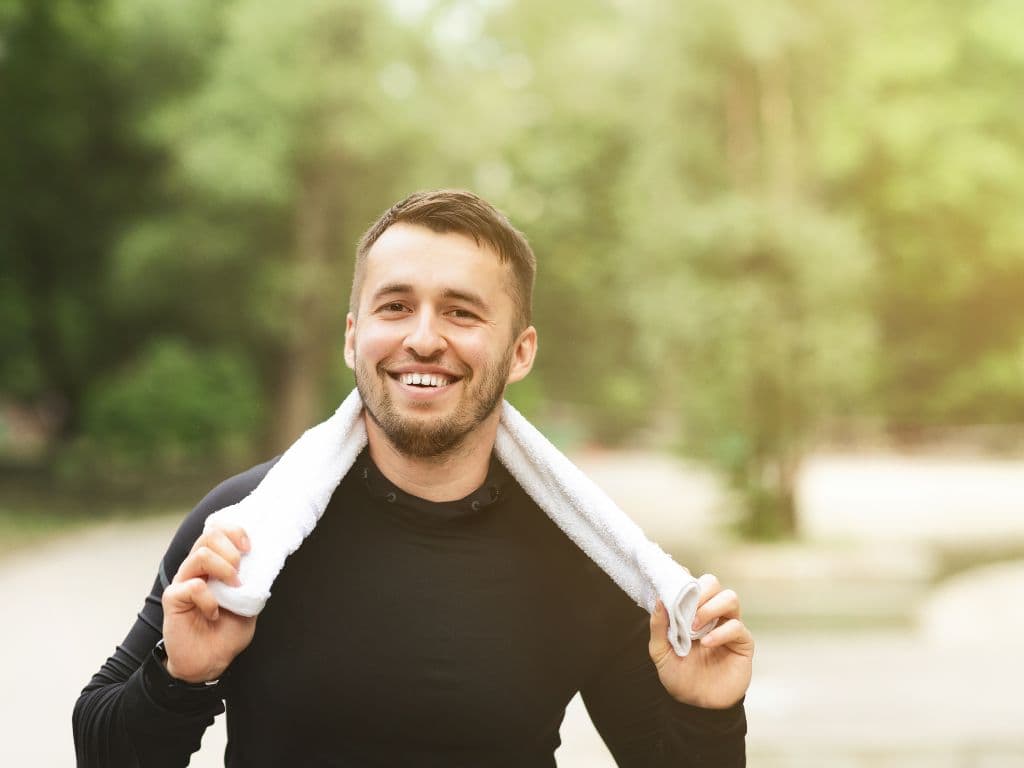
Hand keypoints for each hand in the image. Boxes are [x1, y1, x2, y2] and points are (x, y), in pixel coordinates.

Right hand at [160, 524, 257, 683]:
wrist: (210, 661)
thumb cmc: (227, 632)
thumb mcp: (250, 601)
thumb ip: (253, 580)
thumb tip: (264, 562)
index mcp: (213, 564)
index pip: (218, 531)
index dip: (235, 532)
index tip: (249, 548)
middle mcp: (196, 568)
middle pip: (209, 535)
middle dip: (231, 550)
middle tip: (239, 574)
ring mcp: (183, 581)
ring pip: (200, 555)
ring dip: (224, 570)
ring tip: (232, 590)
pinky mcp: (173, 598)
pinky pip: (193, 586)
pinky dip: (209, 599)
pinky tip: (213, 613)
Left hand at [648, 573, 753, 708]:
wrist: (696, 705)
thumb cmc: (679, 676)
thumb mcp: (660, 652)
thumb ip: (658, 627)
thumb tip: (659, 600)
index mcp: (691, 612)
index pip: (692, 584)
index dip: (683, 579)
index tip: (672, 583)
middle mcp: (711, 614)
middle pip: (713, 583)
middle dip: (700, 591)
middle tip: (688, 609)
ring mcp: (728, 626)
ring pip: (730, 597)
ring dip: (711, 607)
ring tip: (695, 626)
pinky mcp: (742, 642)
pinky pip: (737, 626)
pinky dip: (721, 632)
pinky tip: (707, 643)